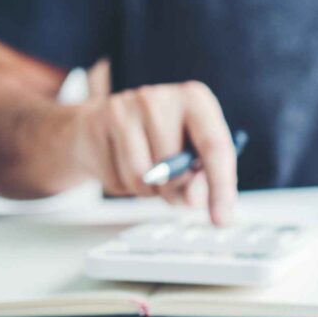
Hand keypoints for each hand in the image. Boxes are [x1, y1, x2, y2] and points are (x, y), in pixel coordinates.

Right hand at [76, 81, 236, 224]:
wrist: (98, 124)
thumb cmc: (156, 139)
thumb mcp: (189, 154)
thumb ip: (202, 178)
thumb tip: (196, 198)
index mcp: (195, 99)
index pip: (215, 147)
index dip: (221, 188)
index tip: (222, 218)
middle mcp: (160, 98)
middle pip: (176, 169)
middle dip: (175, 190)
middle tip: (170, 182)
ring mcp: (124, 108)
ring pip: (143, 178)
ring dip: (148, 191)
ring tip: (146, 172)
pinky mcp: (95, 124)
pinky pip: (115, 180)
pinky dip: (123, 186)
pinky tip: (121, 165)